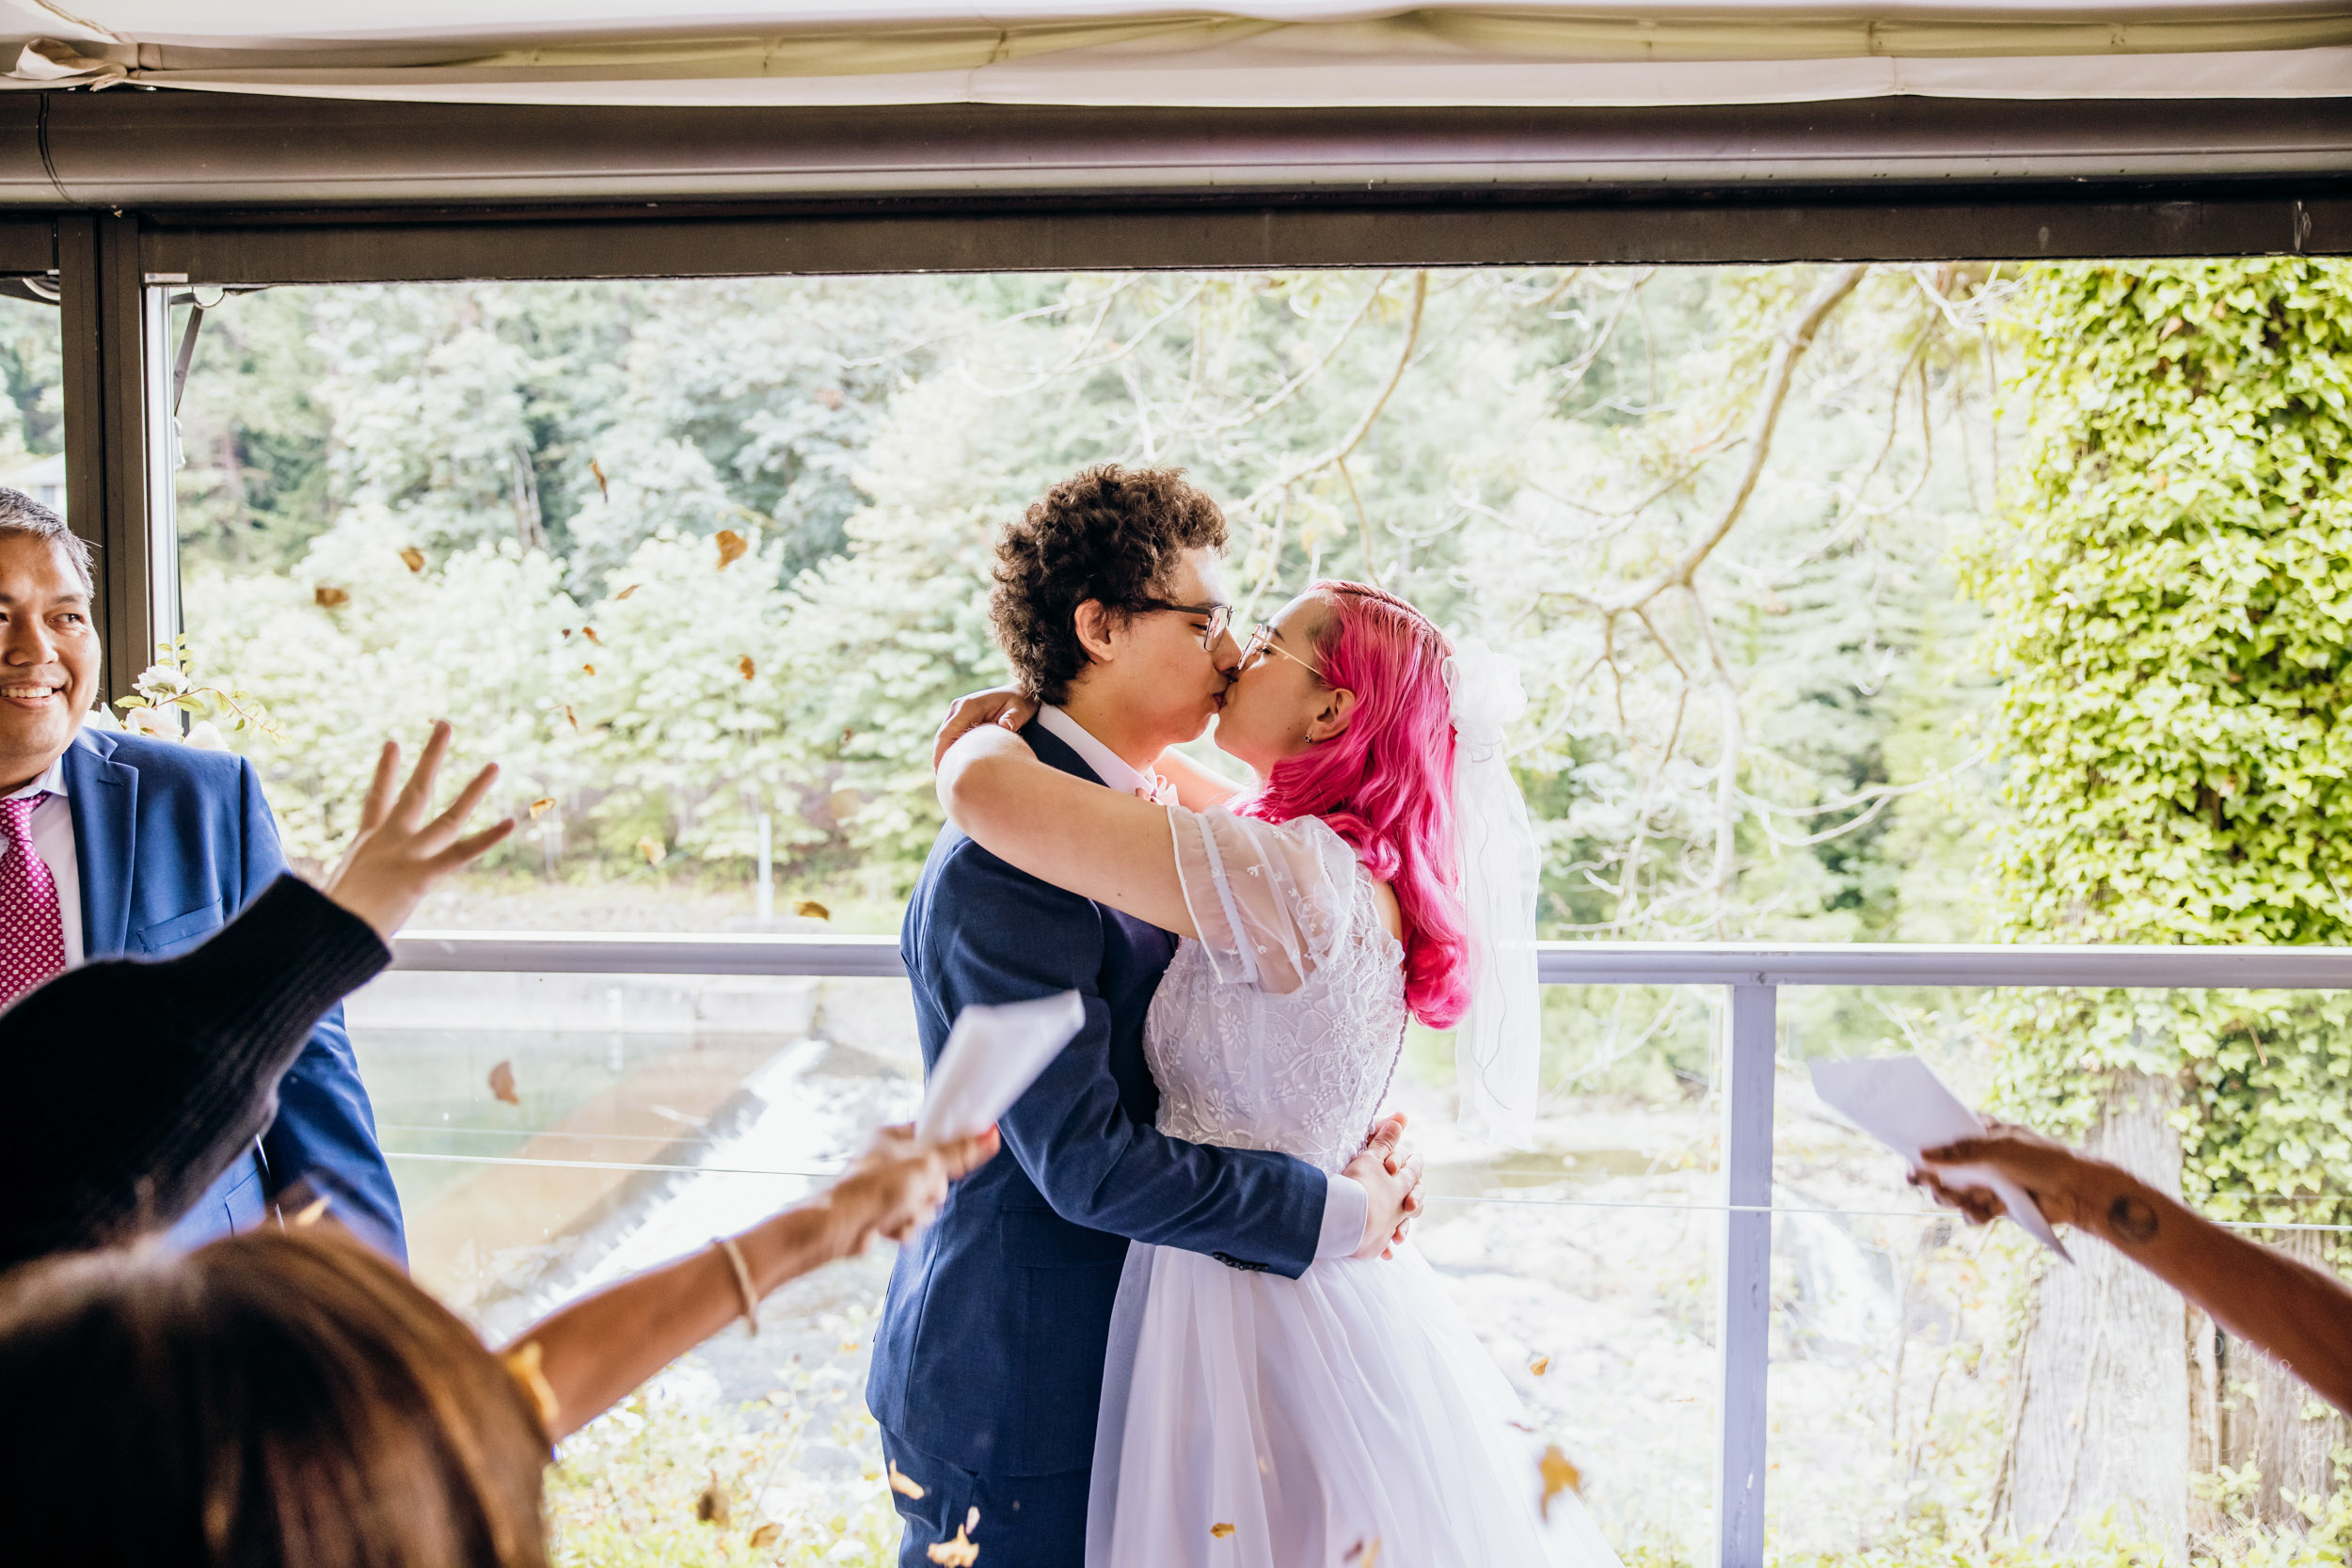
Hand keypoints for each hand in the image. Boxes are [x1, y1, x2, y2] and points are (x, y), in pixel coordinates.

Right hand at [320, 721, 514, 940]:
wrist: (320, 936)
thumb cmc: (319, 925)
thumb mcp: (327, 900)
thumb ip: (334, 894)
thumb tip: (312, 908)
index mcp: (365, 846)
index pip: (376, 800)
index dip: (385, 771)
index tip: (392, 743)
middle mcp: (388, 841)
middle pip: (415, 789)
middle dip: (431, 757)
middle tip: (446, 724)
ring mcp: (407, 855)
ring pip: (449, 816)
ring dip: (474, 790)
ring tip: (496, 765)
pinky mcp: (421, 875)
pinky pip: (461, 854)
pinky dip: (487, 839)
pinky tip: (511, 822)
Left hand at [825, 1122, 1000, 1252]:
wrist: (841, 1227)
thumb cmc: (875, 1188)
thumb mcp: (925, 1165)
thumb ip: (959, 1152)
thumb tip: (990, 1134)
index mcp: (892, 1137)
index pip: (933, 1135)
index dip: (948, 1150)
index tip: (955, 1162)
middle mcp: (887, 1160)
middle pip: (933, 1173)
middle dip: (931, 1191)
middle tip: (920, 1190)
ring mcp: (884, 1188)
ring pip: (923, 1200)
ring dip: (918, 1211)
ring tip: (900, 1210)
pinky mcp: (881, 1212)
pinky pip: (910, 1219)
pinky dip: (905, 1225)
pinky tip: (890, 1226)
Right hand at [933, 686, 1037, 770]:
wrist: (1020, 693)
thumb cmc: (1020, 703)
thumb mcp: (1020, 710)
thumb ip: (1013, 718)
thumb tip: (1005, 726)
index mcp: (968, 706)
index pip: (947, 733)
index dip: (941, 754)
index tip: (940, 773)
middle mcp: (958, 707)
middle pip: (941, 737)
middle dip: (939, 758)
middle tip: (943, 781)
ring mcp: (957, 711)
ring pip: (944, 737)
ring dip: (943, 755)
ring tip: (947, 777)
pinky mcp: (960, 717)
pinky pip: (950, 736)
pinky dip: (950, 750)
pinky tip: (955, 766)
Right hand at [1345, 1113, 1423, 1260]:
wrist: (1349, 1219)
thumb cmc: (1359, 1184)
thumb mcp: (1372, 1155)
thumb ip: (1386, 1137)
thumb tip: (1403, 1116)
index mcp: (1401, 1183)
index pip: (1413, 1171)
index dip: (1414, 1164)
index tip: (1418, 1160)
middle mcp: (1399, 1207)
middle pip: (1413, 1201)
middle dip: (1414, 1199)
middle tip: (1414, 1201)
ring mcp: (1389, 1227)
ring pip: (1400, 1226)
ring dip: (1400, 1229)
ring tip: (1399, 1234)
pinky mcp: (1375, 1245)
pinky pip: (1383, 1246)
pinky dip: (1385, 1247)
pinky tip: (1386, 1252)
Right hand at [1912, 1118, 2109, 1231]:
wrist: (2077, 1193)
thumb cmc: (2041, 1160)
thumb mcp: (1997, 1150)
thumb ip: (1959, 1154)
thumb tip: (1922, 1154)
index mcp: (1982, 1133)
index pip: (1946, 1133)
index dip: (1926, 1140)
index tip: (1909, 1148)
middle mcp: (1981, 1158)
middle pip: (1943, 1167)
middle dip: (1931, 1175)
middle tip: (1916, 1178)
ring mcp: (1988, 1183)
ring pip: (1954, 1192)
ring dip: (1950, 1197)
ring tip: (1954, 1197)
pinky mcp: (1996, 1206)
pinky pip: (1972, 1213)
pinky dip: (1974, 1214)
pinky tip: (1982, 1210)